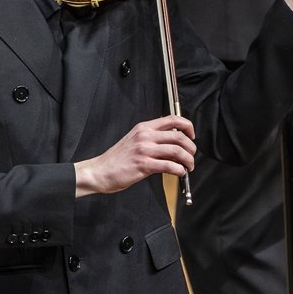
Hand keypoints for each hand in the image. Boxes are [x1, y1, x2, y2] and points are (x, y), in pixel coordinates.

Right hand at [74, 115, 195, 196]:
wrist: (100, 171)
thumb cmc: (117, 159)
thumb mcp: (134, 140)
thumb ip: (152, 139)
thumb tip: (175, 144)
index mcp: (144, 127)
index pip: (173, 119)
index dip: (187, 126)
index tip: (192, 136)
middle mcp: (145, 136)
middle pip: (179, 137)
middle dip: (191, 148)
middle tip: (192, 156)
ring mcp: (144, 150)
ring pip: (177, 151)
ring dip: (188, 161)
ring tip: (188, 167)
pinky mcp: (143, 165)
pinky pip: (170, 166)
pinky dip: (179, 170)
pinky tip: (179, 173)